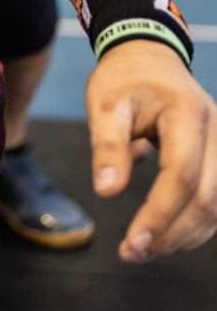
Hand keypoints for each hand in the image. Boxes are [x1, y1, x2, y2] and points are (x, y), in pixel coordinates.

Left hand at [86, 40, 216, 260]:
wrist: (149, 57)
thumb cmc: (123, 79)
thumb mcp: (103, 102)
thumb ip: (107, 145)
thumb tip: (106, 191)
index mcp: (187, 112)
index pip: (181, 174)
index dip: (160, 213)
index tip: (133, 243)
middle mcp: (216, 131)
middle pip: (206, 197)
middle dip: (171, 233)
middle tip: (132, 253)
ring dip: (184, 236)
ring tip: (142, 250)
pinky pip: (215, 201)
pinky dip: (193, 225)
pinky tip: (164, 236)